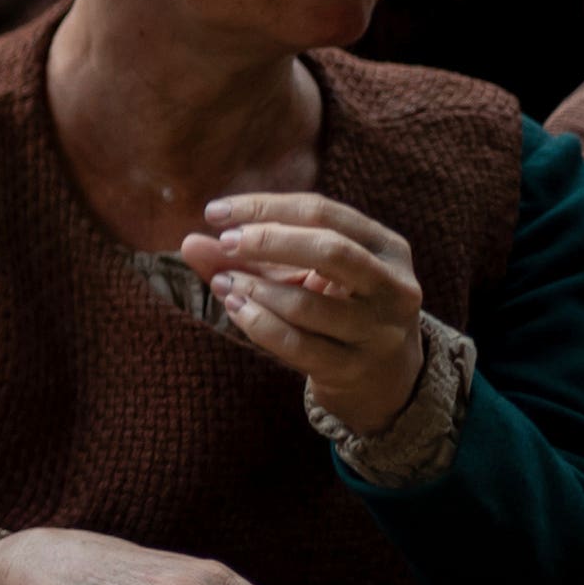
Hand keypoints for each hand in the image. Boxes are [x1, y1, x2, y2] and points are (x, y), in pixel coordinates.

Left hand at [180, 193, 428, 436]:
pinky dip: (259, 324)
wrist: (382, 376)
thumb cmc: (334, 307)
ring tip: (223, 280)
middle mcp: (393, 286)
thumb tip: (190, 243)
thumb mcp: (303, 274)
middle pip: (331, 250)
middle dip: (268, 242)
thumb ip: (250, 256)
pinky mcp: (354, 368)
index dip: (265, 207)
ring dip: (256, 288)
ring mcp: (378, 331)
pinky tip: (234, 306)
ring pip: (308, 304)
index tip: (214, 213)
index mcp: (386, 247)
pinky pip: (297, 345)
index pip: (323, 212)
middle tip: (224, 241)